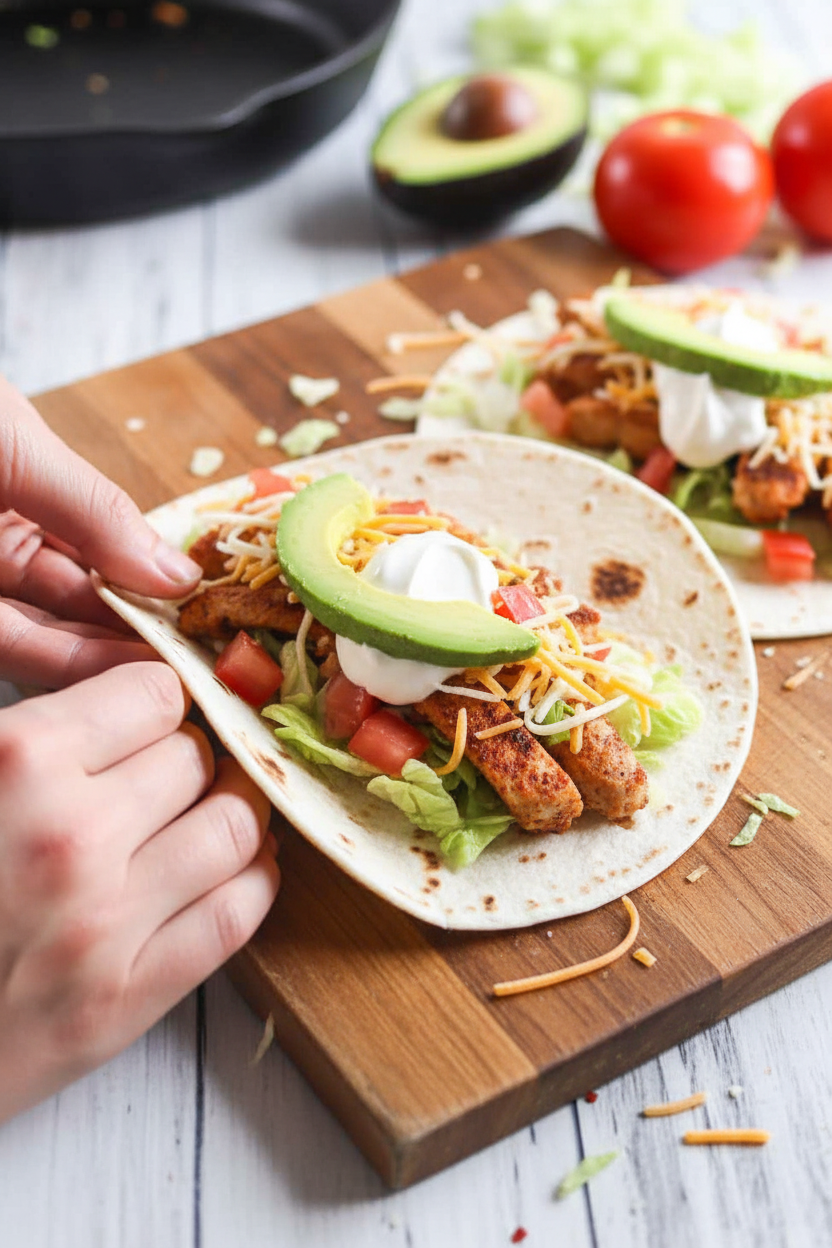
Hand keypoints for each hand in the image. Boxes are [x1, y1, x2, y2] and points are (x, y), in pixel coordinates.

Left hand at [0, 377, 201, 688]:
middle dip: (140, 617)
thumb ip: (92, 507)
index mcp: (21, 473)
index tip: (200, 600)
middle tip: (198, 651)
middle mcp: (2, 528)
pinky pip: (16, 646)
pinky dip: (65, 662)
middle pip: (85, 584)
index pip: (106, 530)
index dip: (152, 564)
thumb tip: (173, 567)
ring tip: (168, 671)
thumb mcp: (8, 444)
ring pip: (55, 624)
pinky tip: (115, 673)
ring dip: (110, 651)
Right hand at [0, 662, 279, 1123]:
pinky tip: (226, 870)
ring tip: (203, 814)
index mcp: (19, 764)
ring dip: (229, 811)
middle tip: (161, 775)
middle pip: (198, 757)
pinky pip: (236, 914)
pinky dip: (249, 880)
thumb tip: (111, 688)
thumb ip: (28, 729)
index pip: (155, 692)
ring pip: (237, 826)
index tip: (141, 719)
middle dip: (185, 757)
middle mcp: (72, 837)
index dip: (150, 700)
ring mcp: (106, 924)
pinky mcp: (125, 1000)